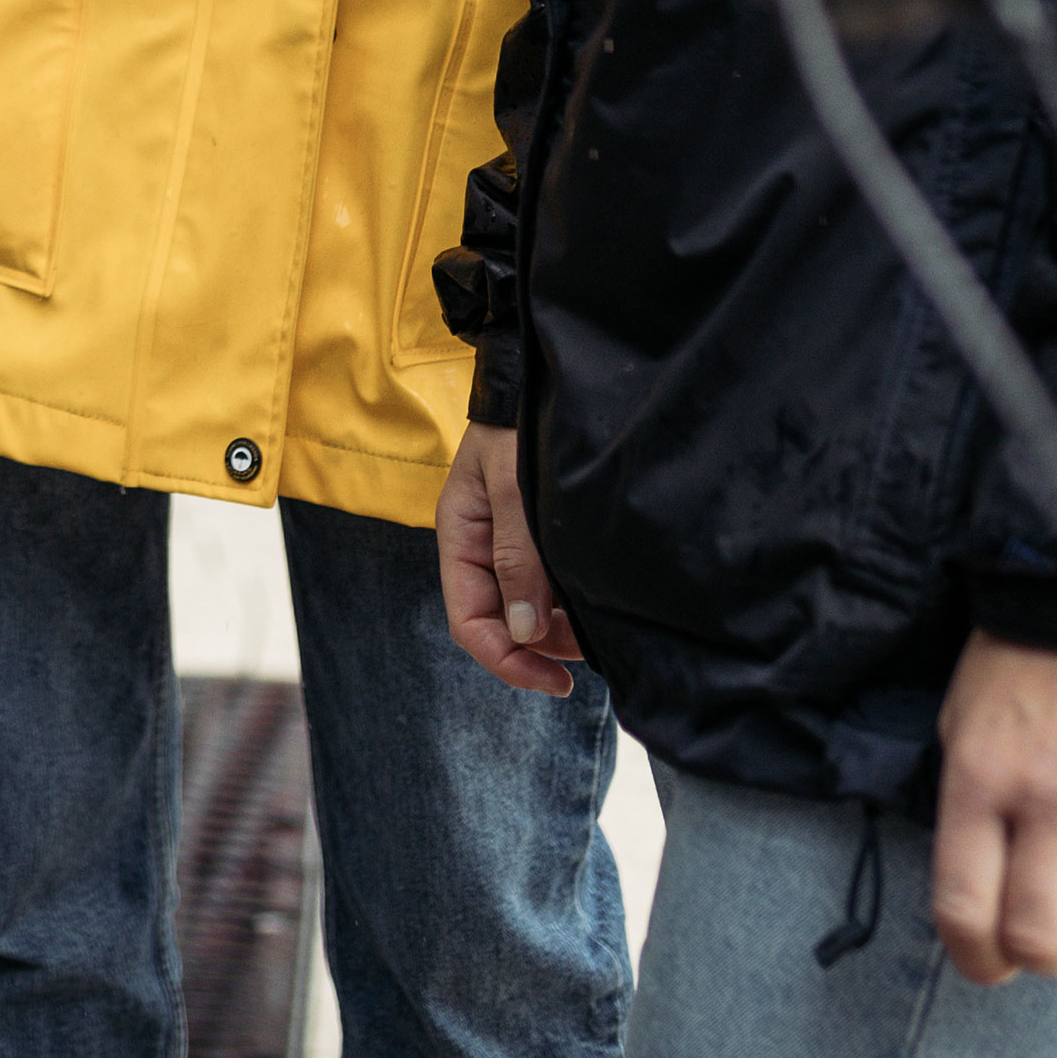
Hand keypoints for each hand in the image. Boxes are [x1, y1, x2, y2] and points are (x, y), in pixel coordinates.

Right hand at [435, 423, 579, 697]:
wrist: (535, 377)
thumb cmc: (516, 425)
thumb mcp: (512, 488)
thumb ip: (517, 557)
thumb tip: (522, 631)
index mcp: (459, 539)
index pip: (469, 621)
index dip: (506, 659)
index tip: (553, 680)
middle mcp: (482, 551)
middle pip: (499, 623)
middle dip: (538, 650)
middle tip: (586, 662)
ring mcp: (509, 547)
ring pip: (526, 611)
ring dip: (558, 632)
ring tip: (597, 633)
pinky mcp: (538, 540)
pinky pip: (548, 587)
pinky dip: (569, 606)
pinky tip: (596, 605)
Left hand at [930, 635, 1056, 983]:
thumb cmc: (1016, 666)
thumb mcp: (962, 729)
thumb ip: (973, 817)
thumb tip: (989, 909)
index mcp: (978, 779)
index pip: (965, 909)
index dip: (977, 960)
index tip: (990, 966)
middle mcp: (1045, 792)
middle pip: (1041, 937)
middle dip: (1041, 953)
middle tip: (1046, 935)